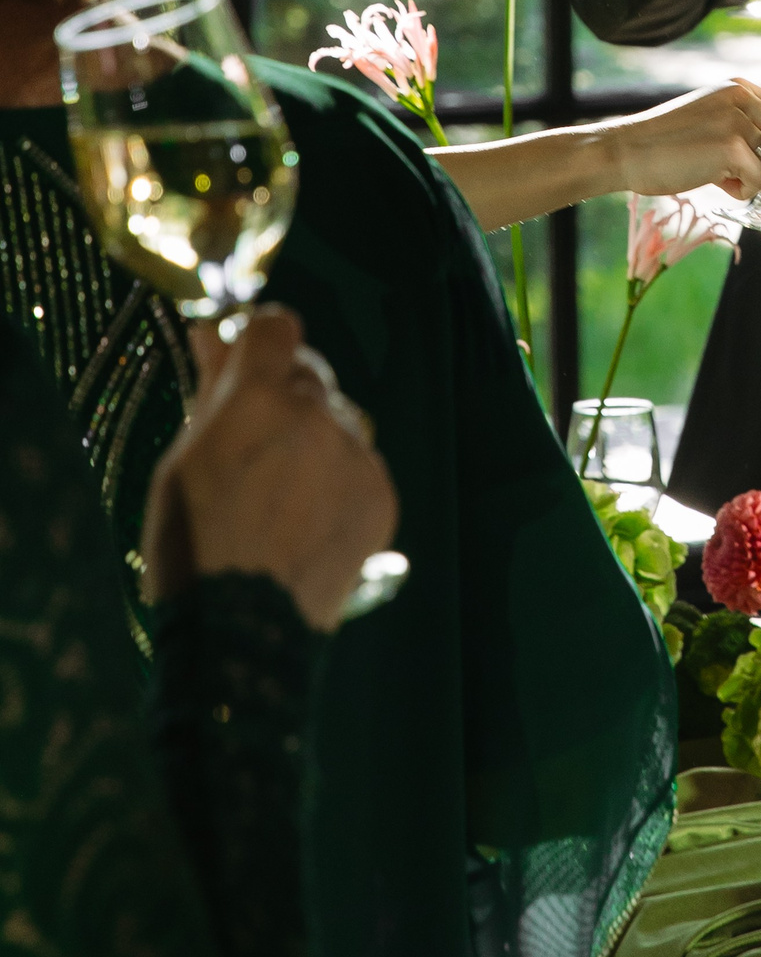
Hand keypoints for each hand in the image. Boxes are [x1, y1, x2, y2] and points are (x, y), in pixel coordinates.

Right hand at [142, 306, 398, 634]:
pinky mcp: (382, 496)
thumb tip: (213, 336)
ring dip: (316, 436)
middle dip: (285, 393)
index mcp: (258, 398)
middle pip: (310, 374)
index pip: (276, 327)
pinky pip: (362, 465)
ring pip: (340, 420)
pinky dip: (340, 477)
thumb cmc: (194, 543)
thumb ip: (209, 393)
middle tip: (258, 437)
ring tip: (284, 490)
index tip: (249, 360)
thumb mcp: (181, 461)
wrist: (247, 628)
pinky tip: (310, 516)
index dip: (261, 341)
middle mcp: (317, 416)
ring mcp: (357, 457)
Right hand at [614, 78, 760, 198]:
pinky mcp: (730, 146)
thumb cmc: (667, 144)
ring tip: (731, 180)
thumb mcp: (713, 119)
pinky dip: (742, 192)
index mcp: (739, 87)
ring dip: (760, 181)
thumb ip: (747, 125)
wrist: (628, 151)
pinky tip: (719, 185)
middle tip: (759, 182)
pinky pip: (757, 180)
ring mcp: (736, 120)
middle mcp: (741, 97)